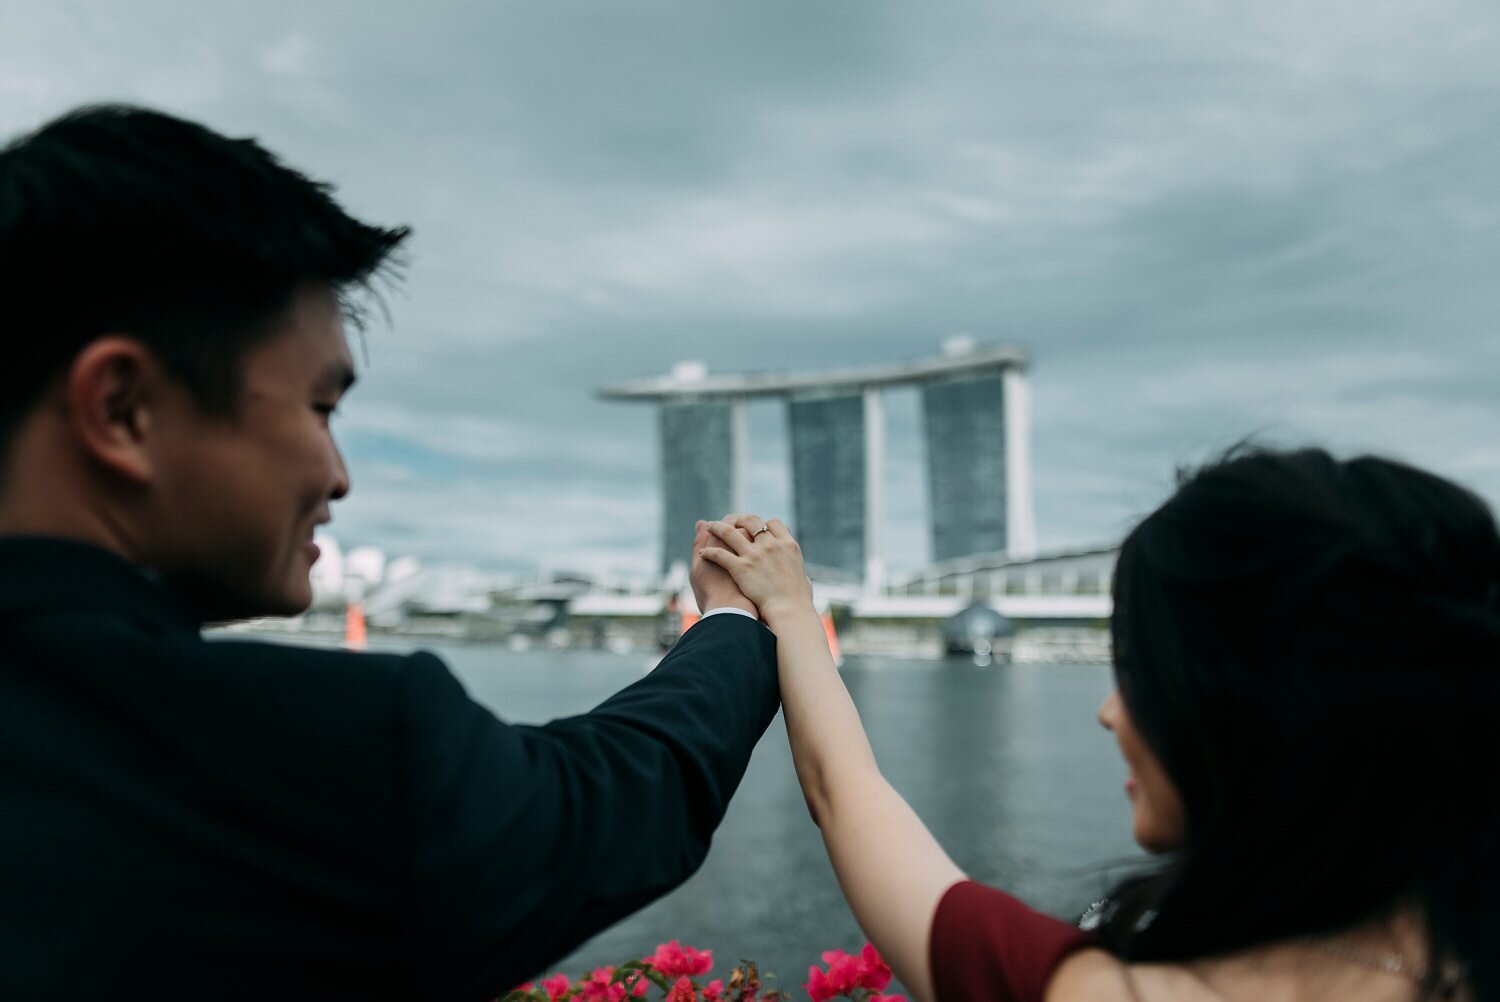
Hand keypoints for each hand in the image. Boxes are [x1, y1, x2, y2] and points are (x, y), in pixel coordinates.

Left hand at [698, 515, 813, 628]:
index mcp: (788, 544)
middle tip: (732, 523)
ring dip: (718, 527)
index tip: (757, 528)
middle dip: (740, 520)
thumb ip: (798, 573)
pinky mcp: (741, 567)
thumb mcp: (804, 578)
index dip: (764, 524)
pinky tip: (703, 554)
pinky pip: (720, 554)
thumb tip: (801, 576)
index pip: (774, 523)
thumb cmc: (799, 600)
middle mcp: (770, 545)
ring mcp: (754, 555)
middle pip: (752, 521)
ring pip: (730, 532)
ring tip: (710, 527)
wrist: (790, 610)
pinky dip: (710, 552)